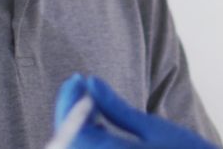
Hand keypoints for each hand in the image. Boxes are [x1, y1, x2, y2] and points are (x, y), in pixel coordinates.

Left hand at [53, 74, 217, 148]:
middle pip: (68, 143)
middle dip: (69, 112)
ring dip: (76, 125)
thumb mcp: (155, 128)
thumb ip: (117, 109)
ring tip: (89, 100)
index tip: (76, 79)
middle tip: (78, 85)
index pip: (74, 132)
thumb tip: (90, 83)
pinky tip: (97, 124)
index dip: (69, 103)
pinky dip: (88, 140)